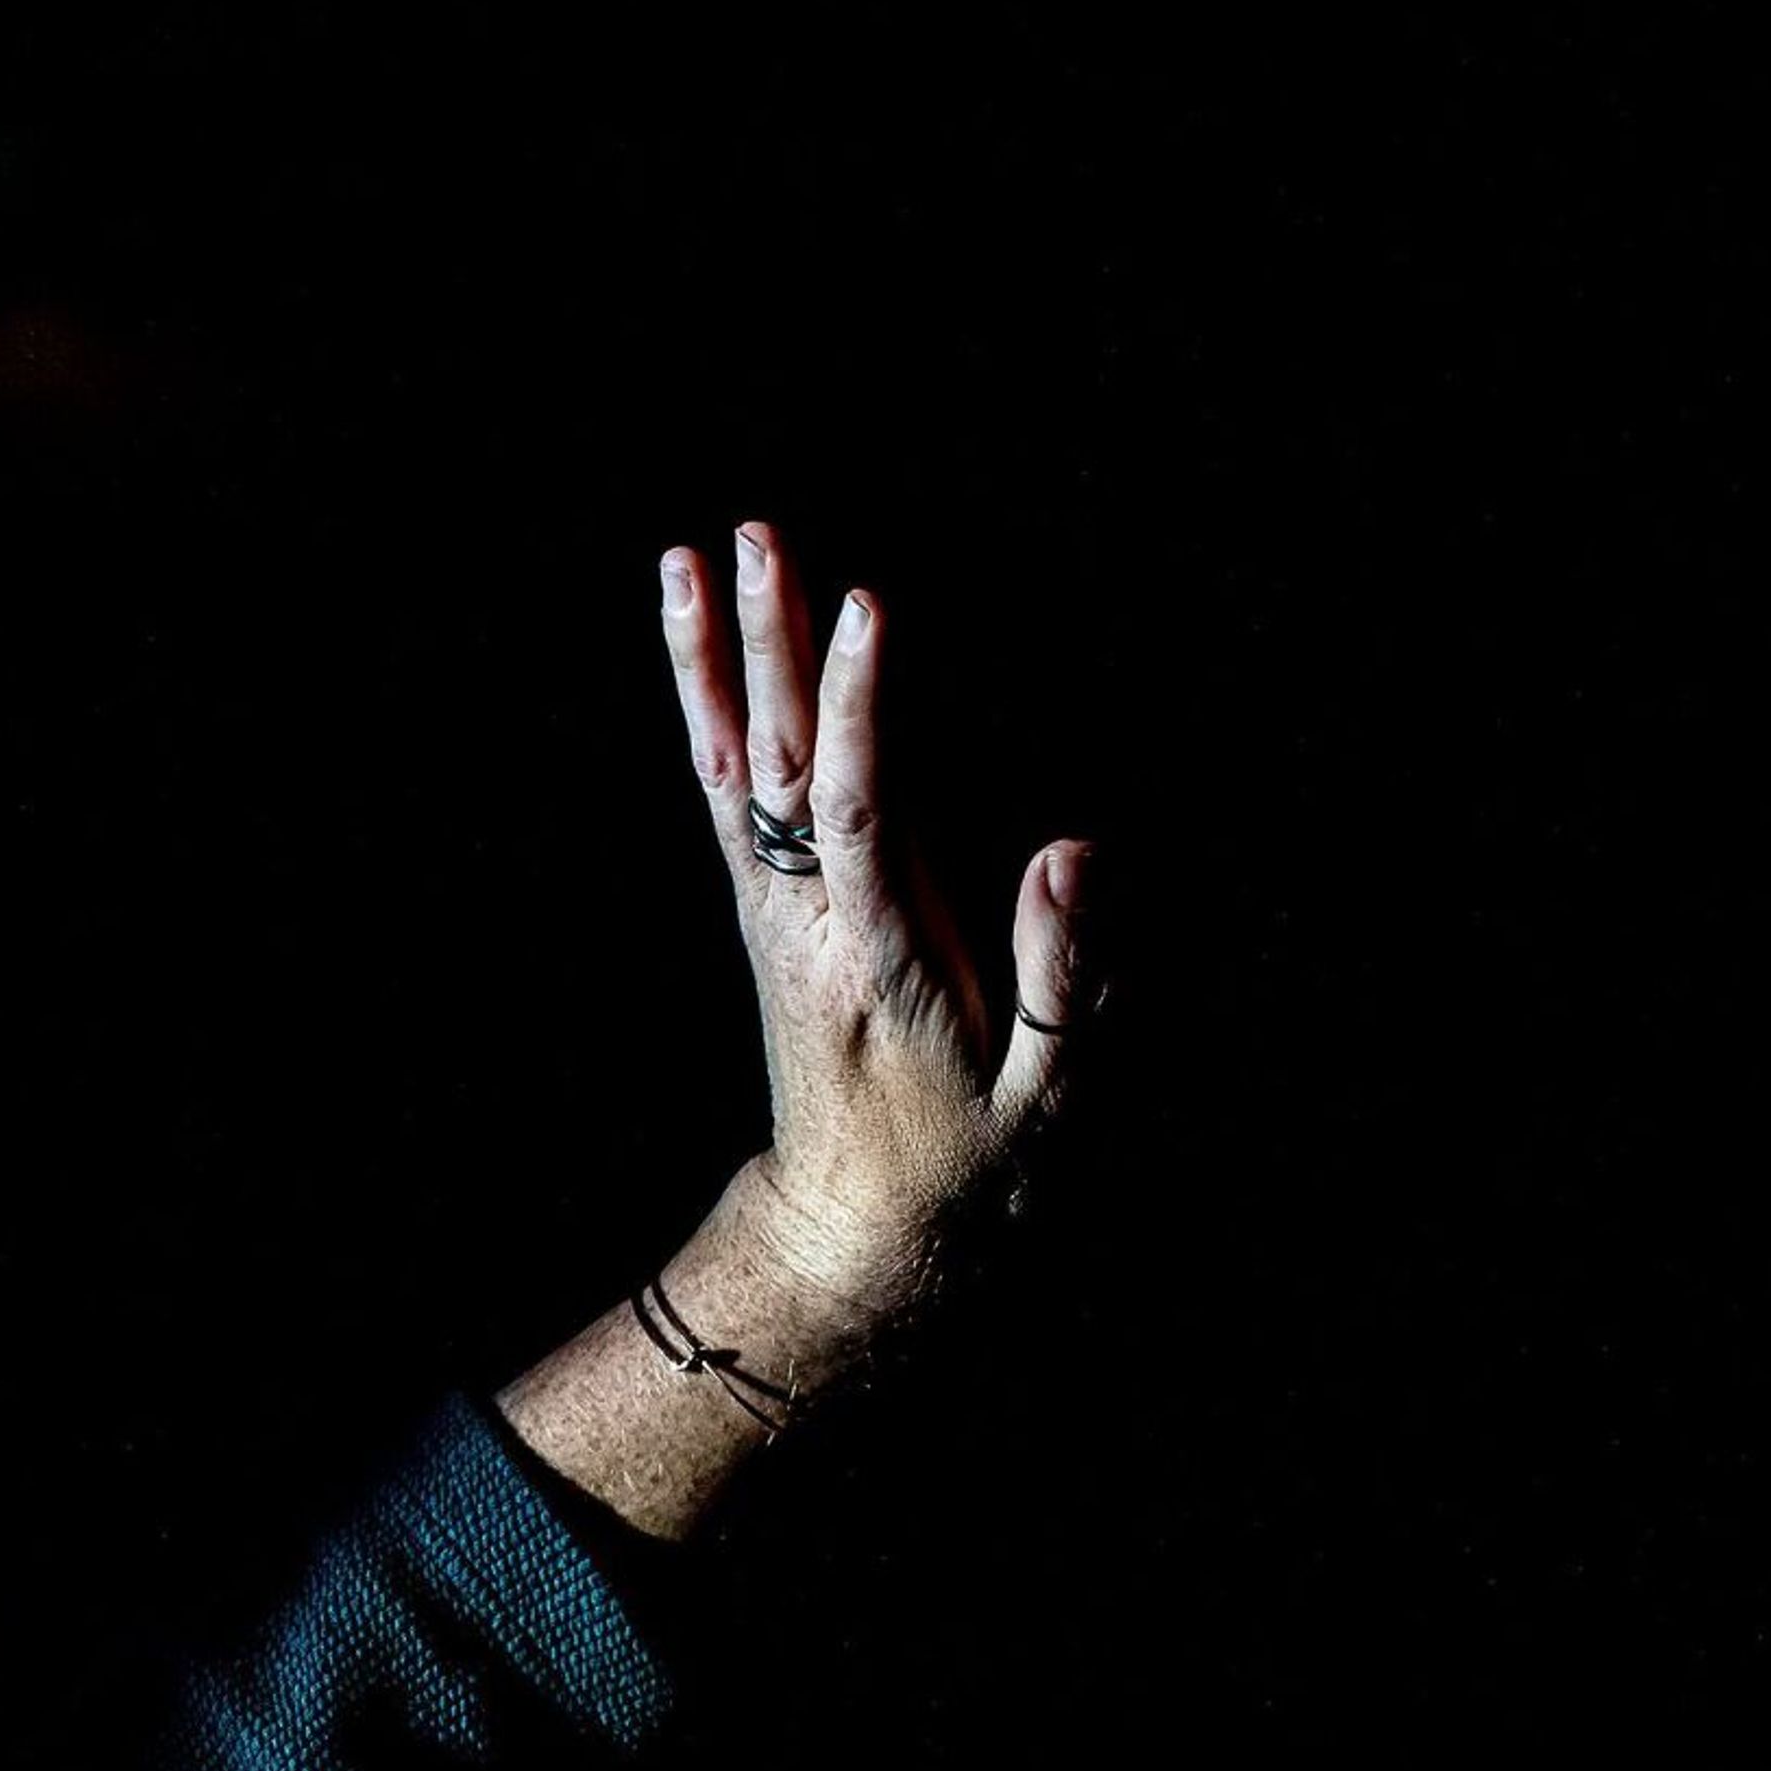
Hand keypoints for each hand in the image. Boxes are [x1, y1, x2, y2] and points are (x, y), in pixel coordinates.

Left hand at [655, 521, 1097, 1358]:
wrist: (848, 1236)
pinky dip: (705, 709)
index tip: (868, 608)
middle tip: (760, 534)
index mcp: (880, 958)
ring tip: (696, 555)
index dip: (859, 707)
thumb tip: (1074, 851)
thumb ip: (1061, 980)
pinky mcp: (762, 911)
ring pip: (736, 766)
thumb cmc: (961, 1173)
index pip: (859, 810)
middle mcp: (807, 922)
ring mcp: (773, 913)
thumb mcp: (1037, 1104)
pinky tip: (695, 638)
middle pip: (780, 762)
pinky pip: (723, 794)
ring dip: (718, 657)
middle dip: (772, 642)